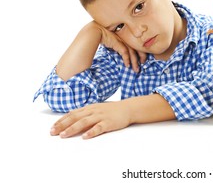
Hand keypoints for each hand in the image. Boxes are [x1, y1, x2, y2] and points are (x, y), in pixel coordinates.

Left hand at [50, 95, 175, 138]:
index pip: (72, 113)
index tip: (52, 128)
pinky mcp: (109, 122)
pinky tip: (85, 136)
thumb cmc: (111, 110)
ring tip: (64, 135)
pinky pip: (99, 127)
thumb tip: (71, 119)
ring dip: (73, 128)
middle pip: (75, 117)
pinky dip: (92, 132)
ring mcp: (101, 116)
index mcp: (89, 108)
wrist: (128, 108)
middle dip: (63, 125)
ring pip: (85, 122)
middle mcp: (93, 111)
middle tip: (53, 132)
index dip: (61, 120)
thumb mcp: (97, 109)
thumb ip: (85, 113)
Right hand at [94, 22, 146, 71]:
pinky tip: (127, 65)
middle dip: (141, 57)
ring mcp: (122, 40)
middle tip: (142, 64)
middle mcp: (125, 38)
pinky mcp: (117, 42)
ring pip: (132, 52)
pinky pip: (124, 52)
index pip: (136, 45)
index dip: (140, 52)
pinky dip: (127, 59)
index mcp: (126, 36)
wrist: (95, 29)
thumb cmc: (103, 35)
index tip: (142, 59)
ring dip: (134, 62)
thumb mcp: (113, 40)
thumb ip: (118, 45)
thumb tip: (121, 54)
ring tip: (136, 69)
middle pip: (137, 48)